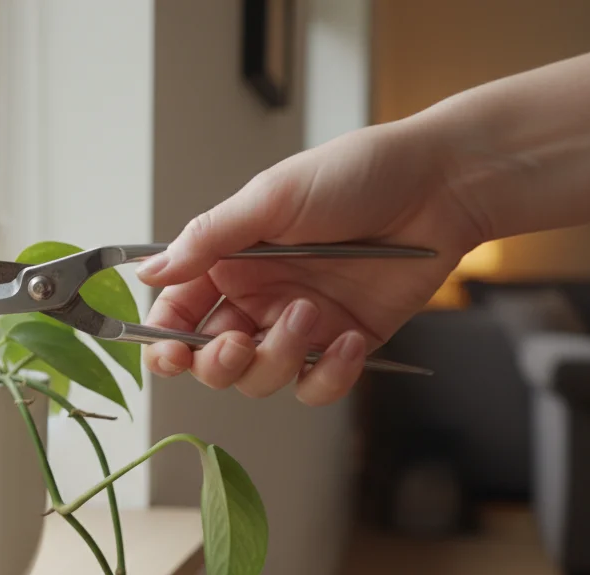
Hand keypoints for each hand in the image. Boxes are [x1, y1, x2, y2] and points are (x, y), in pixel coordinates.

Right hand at [137, 119, 489, 404]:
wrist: (441, 186)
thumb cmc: (357, 175)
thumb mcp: (270, 198)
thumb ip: (207, 239)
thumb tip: (148, 272)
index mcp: (231, 261)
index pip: (179, 313)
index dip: (166, 341)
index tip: (168, 353)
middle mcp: (258, 298)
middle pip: (213, 361)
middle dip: (216, 363)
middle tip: (237, 343)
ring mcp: (300, 326)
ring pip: (261, 378)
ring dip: (278, 358)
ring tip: (312, 315)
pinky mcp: (344, 345)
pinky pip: (316, 385)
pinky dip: (328, 374)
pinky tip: (349, 340)